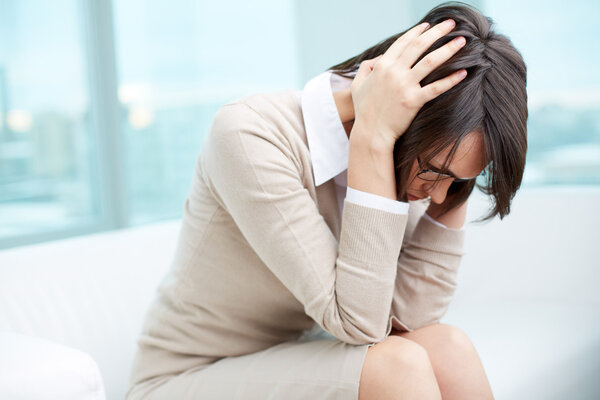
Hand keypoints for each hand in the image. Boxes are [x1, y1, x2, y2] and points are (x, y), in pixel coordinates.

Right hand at [350, 19, 467, 148]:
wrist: (370, 134)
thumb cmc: (364, 112)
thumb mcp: (357, 86)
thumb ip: (365, 68)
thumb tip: (377, 59)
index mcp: (382, 66)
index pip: (403, 42)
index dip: (417, 31)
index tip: (429, 25)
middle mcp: (394, 72)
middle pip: (419, 46)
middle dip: (437, 32)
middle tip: (452, 24)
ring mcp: (404, 86)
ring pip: (430, 62)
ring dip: (448, 49)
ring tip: (462, 41)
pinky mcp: (413, 101)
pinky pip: (436, 88)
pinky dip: (451, 79)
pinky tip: (463, 72)